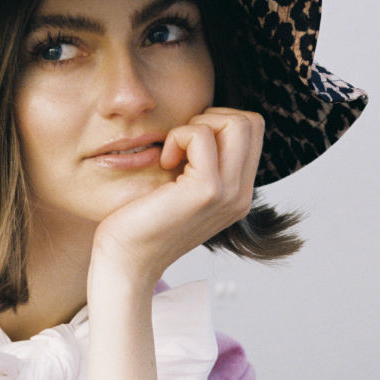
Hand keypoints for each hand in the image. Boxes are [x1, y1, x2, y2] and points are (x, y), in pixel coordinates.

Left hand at [90, 107, 264, 290]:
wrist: (126, 262)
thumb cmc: (142, 223)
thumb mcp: (181, 190)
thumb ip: (201, 164)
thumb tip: (200, 124)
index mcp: (238, 194)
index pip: (252, 132)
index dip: (217, 124)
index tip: (186, 149)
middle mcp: (241, 195)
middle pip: (250, 122)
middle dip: (211, 118)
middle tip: (180, 146)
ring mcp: (228, 194)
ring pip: (236, 123)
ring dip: (196, 126)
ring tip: (173, 155)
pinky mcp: (206, 191)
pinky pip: (201, 136)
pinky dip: (178, 137)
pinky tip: (163, 163)